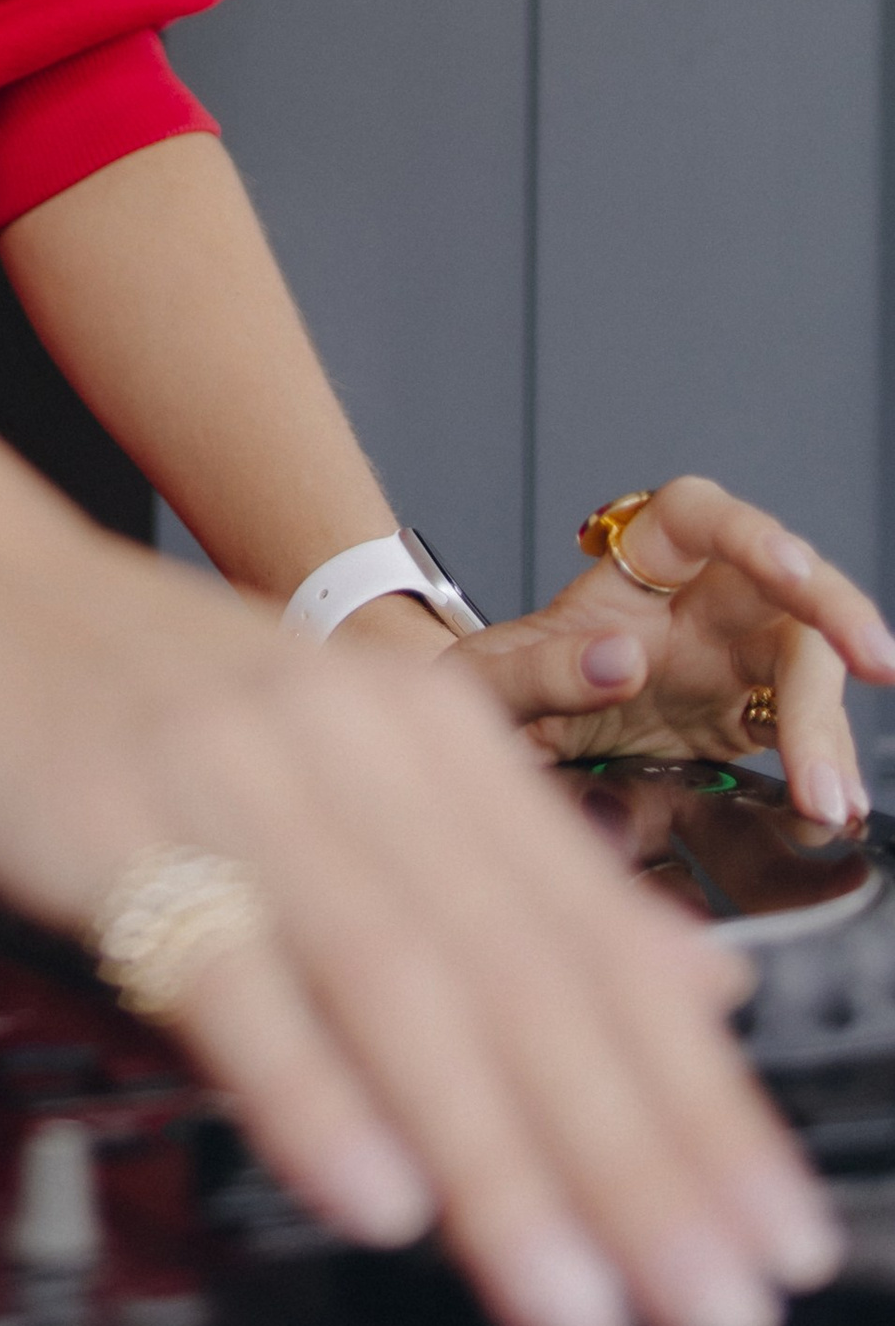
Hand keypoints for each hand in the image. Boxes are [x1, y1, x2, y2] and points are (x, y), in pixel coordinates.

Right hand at [0, 444, 845, 1325]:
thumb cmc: (129, 677)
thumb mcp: (344, 747)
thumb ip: (513, 868)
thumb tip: (691, 988)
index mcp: (429, 738)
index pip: (600, 941)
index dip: (698, 1101)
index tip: (772, 1233)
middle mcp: (355, 749)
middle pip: (522, 975)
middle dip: (634, 1159)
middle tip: (712, 1300)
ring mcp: (233, 780)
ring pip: (399, 985)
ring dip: (499, 1159)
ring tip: (572, 1301)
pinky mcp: (113, 818)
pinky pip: (227, 967)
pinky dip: (308, 1085)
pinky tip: (369, 1191)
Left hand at [458, 475, 894, 831]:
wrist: (471, 751)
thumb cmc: (479, 691)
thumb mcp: (483, 677)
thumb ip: (539, 668)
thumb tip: (620, 659)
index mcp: (630, 570)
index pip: (699, 517)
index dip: (751, 532)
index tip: (789, 568)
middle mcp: (690, 606)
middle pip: (781, 585)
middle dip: (834, 612)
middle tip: (874, 658)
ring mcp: (723, 665)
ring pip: (802, 666)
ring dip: (826, 725)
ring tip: (829, 797)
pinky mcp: (735, 725)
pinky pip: (793, 734)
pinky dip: (816, 768)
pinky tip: (829, 808)